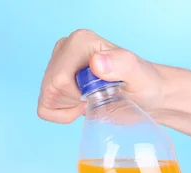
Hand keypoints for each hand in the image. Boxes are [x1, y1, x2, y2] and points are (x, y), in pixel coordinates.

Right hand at [37, 29, 164, 123]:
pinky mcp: (54, 78)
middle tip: (97, 97)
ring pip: (47, 99)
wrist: (146, 94)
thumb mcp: (139, 76)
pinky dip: (62, 113)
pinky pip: (44, 107)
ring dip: (70, 108)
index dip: (78, 97)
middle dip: (74, 103)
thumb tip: (96, 63)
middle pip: (51, 91)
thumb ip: (122, 65)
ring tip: (92, 100)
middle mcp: (65, 48)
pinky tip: (81, 105)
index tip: (101, 93)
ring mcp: (57, 62)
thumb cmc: (144, 85)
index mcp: (80, 41)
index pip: (60, 82)